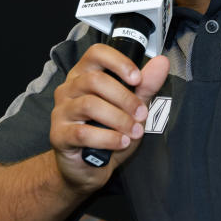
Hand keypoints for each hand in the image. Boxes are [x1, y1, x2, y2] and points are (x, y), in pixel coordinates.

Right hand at [50, 44, 168, 191]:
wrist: (89, 167)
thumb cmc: (109, 132)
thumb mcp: (131, 108)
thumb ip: (145, 86)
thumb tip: (161, 63)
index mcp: (84, 75)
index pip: (96, 53)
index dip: (119, 62)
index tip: (137, 79)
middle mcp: (68, 89)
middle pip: (95, 80)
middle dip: (125, 98)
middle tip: (141, 114)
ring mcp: (61, 111)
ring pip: (89, 105)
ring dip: (119, 119)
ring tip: (135, 131)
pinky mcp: (58, 135)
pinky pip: (83, 133)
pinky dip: (108, 138)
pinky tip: (122, 142)